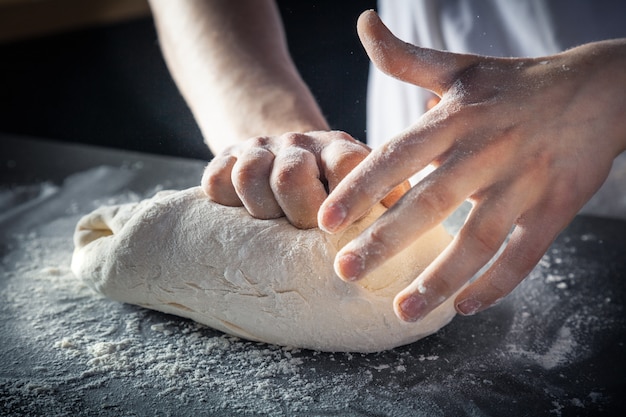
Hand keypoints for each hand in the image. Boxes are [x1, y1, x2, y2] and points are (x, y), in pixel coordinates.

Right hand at [202, 130, 407, 228]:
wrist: (284, 152)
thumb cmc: (331, 189)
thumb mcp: (364, 190)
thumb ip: (387, 205)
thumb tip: (417, 250)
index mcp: (342, 153)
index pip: (348, 165)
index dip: (345, 198)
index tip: (338, 229)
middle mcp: (302, 146)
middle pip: (291, 175)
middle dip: (297, 213)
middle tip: (304, 229)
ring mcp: (262, 150)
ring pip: (251, 174)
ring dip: (261, 208)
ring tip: (272, 222)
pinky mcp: (228, 157)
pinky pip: (217, 178)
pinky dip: (225, 200)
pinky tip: (240, 210)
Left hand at [318, 11, 625, 320]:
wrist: (599, 90)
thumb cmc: (513, 83)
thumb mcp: (459, 66)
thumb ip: (404, 57)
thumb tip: (362, 23)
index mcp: (456, 119)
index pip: (399, 156)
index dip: (361, 188)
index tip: (326, 221)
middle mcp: (487, 152)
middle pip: (431, 205)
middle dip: (385, 241)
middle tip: (344, 272)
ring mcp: (524, 183)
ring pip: (477, 241)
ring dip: (438, 280)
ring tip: (400, 312)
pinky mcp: (555, 209)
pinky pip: (523, 255)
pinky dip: (495, 284)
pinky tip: (463, 306)